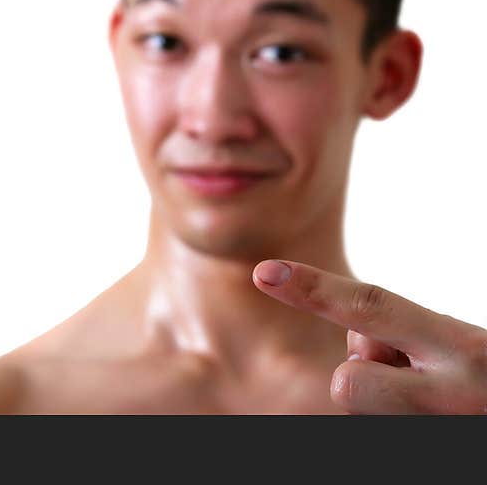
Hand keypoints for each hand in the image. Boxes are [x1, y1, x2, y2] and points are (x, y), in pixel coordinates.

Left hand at [253, 259, 486, 413]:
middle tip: (417, 373)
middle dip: (364, 376)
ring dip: (392, 399)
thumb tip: (355, 343)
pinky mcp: (434, 456)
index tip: (262, 272)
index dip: (314, 289)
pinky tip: (442, 415)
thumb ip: (410, 336)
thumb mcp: (466, 344)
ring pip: (365, 408)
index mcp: (469, 350)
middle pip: (349, 383)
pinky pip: (380, 428)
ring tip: (445, 399)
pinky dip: (399, 417)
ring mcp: (438, 433)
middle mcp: (455, 395)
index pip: (374, 307)